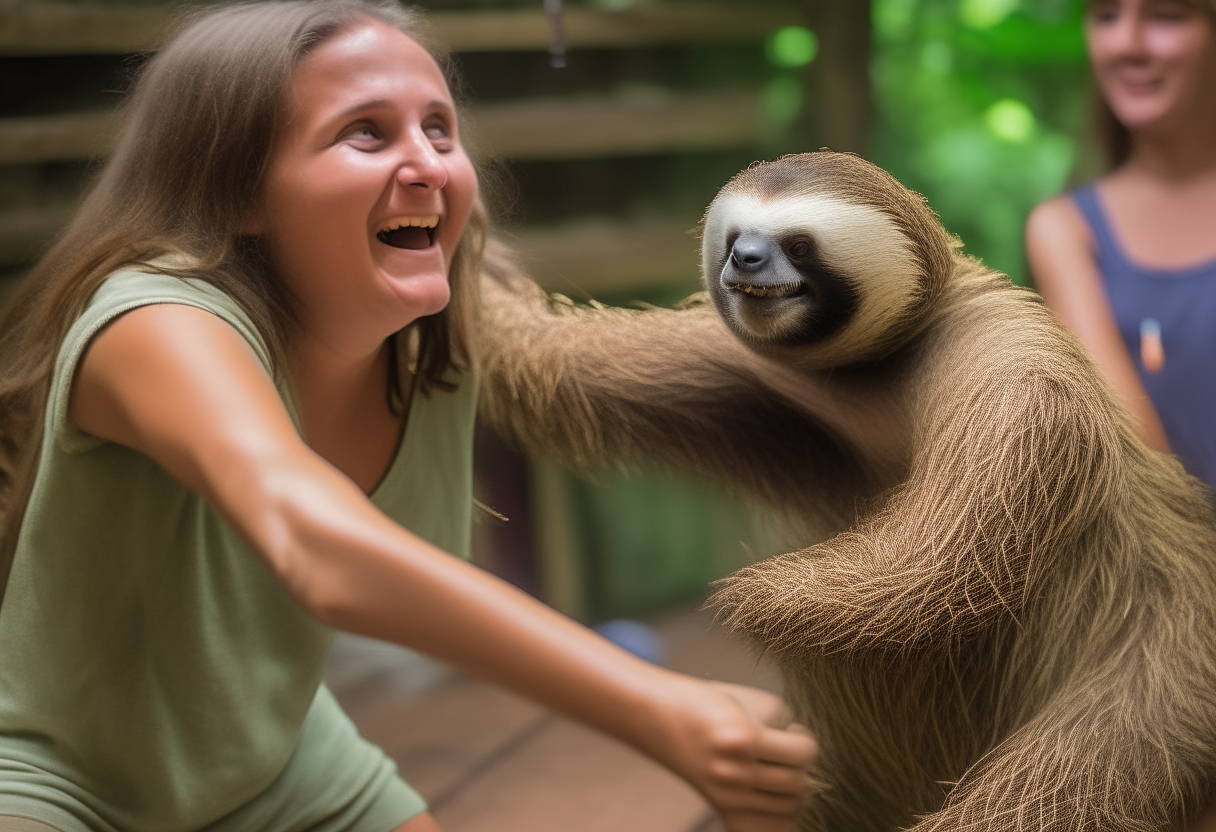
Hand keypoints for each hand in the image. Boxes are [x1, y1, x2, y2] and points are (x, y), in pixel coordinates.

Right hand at [651, 675, 818, 831]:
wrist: (657, 716)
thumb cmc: (705, 702)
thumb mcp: (751, 700)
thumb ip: (783, 723)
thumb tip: (802, 752)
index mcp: (744, 740)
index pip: (802, 754)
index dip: (806, 741)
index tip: (796, 733)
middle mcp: (735, 774)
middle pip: (797, 785)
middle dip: (800, 766)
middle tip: (787, 750)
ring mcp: (727, 796)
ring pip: (787, 810)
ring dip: (791, 790)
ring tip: (778, 769)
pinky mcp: (721, 807)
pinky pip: (764, 828)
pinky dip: (776, 817)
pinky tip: (770, 796)